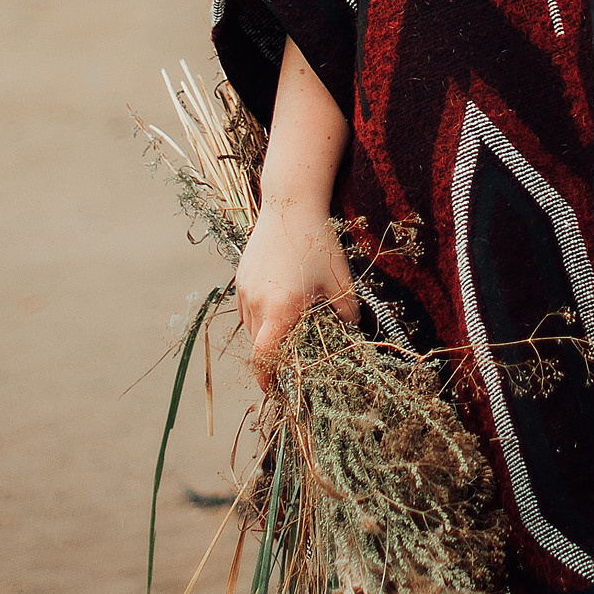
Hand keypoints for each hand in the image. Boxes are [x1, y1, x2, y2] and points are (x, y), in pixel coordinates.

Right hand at [234, 203, 355, 389]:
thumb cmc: (318, 241)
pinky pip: (246, 308)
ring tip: (285, 333)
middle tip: (290, 364)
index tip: (274, 389)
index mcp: (280, 308)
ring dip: (264, 336)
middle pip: (258, 345)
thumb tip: (352, 329)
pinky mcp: (241, 277)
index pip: (263, 357)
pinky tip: (277, 307)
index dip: (266, 378)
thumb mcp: (340, 279)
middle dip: (271, 358)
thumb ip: (347, 310)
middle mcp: (257, 302)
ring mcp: (245, 289)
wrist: (291, 203)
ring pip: (250, 326)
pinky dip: (258, 317)